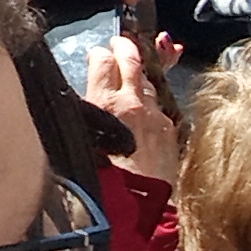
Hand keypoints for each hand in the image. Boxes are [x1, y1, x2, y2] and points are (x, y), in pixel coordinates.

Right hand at [79, 27, 184, 188]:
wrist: (139, 208)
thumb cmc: (101, 180)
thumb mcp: (80, 143)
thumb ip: (82, 116)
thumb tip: (81, 103)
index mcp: (102, 104)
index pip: (102, 62)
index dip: (99, 54)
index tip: (97, 53)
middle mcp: (131, 103)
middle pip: (130, 61)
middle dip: (125, 47)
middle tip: (120, 42)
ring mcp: (155, 115)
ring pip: (148, 81)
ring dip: (141, 72)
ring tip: (135, 68)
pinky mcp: (170, 130)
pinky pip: (160, 104)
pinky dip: (153, 98)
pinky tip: (148, 102)